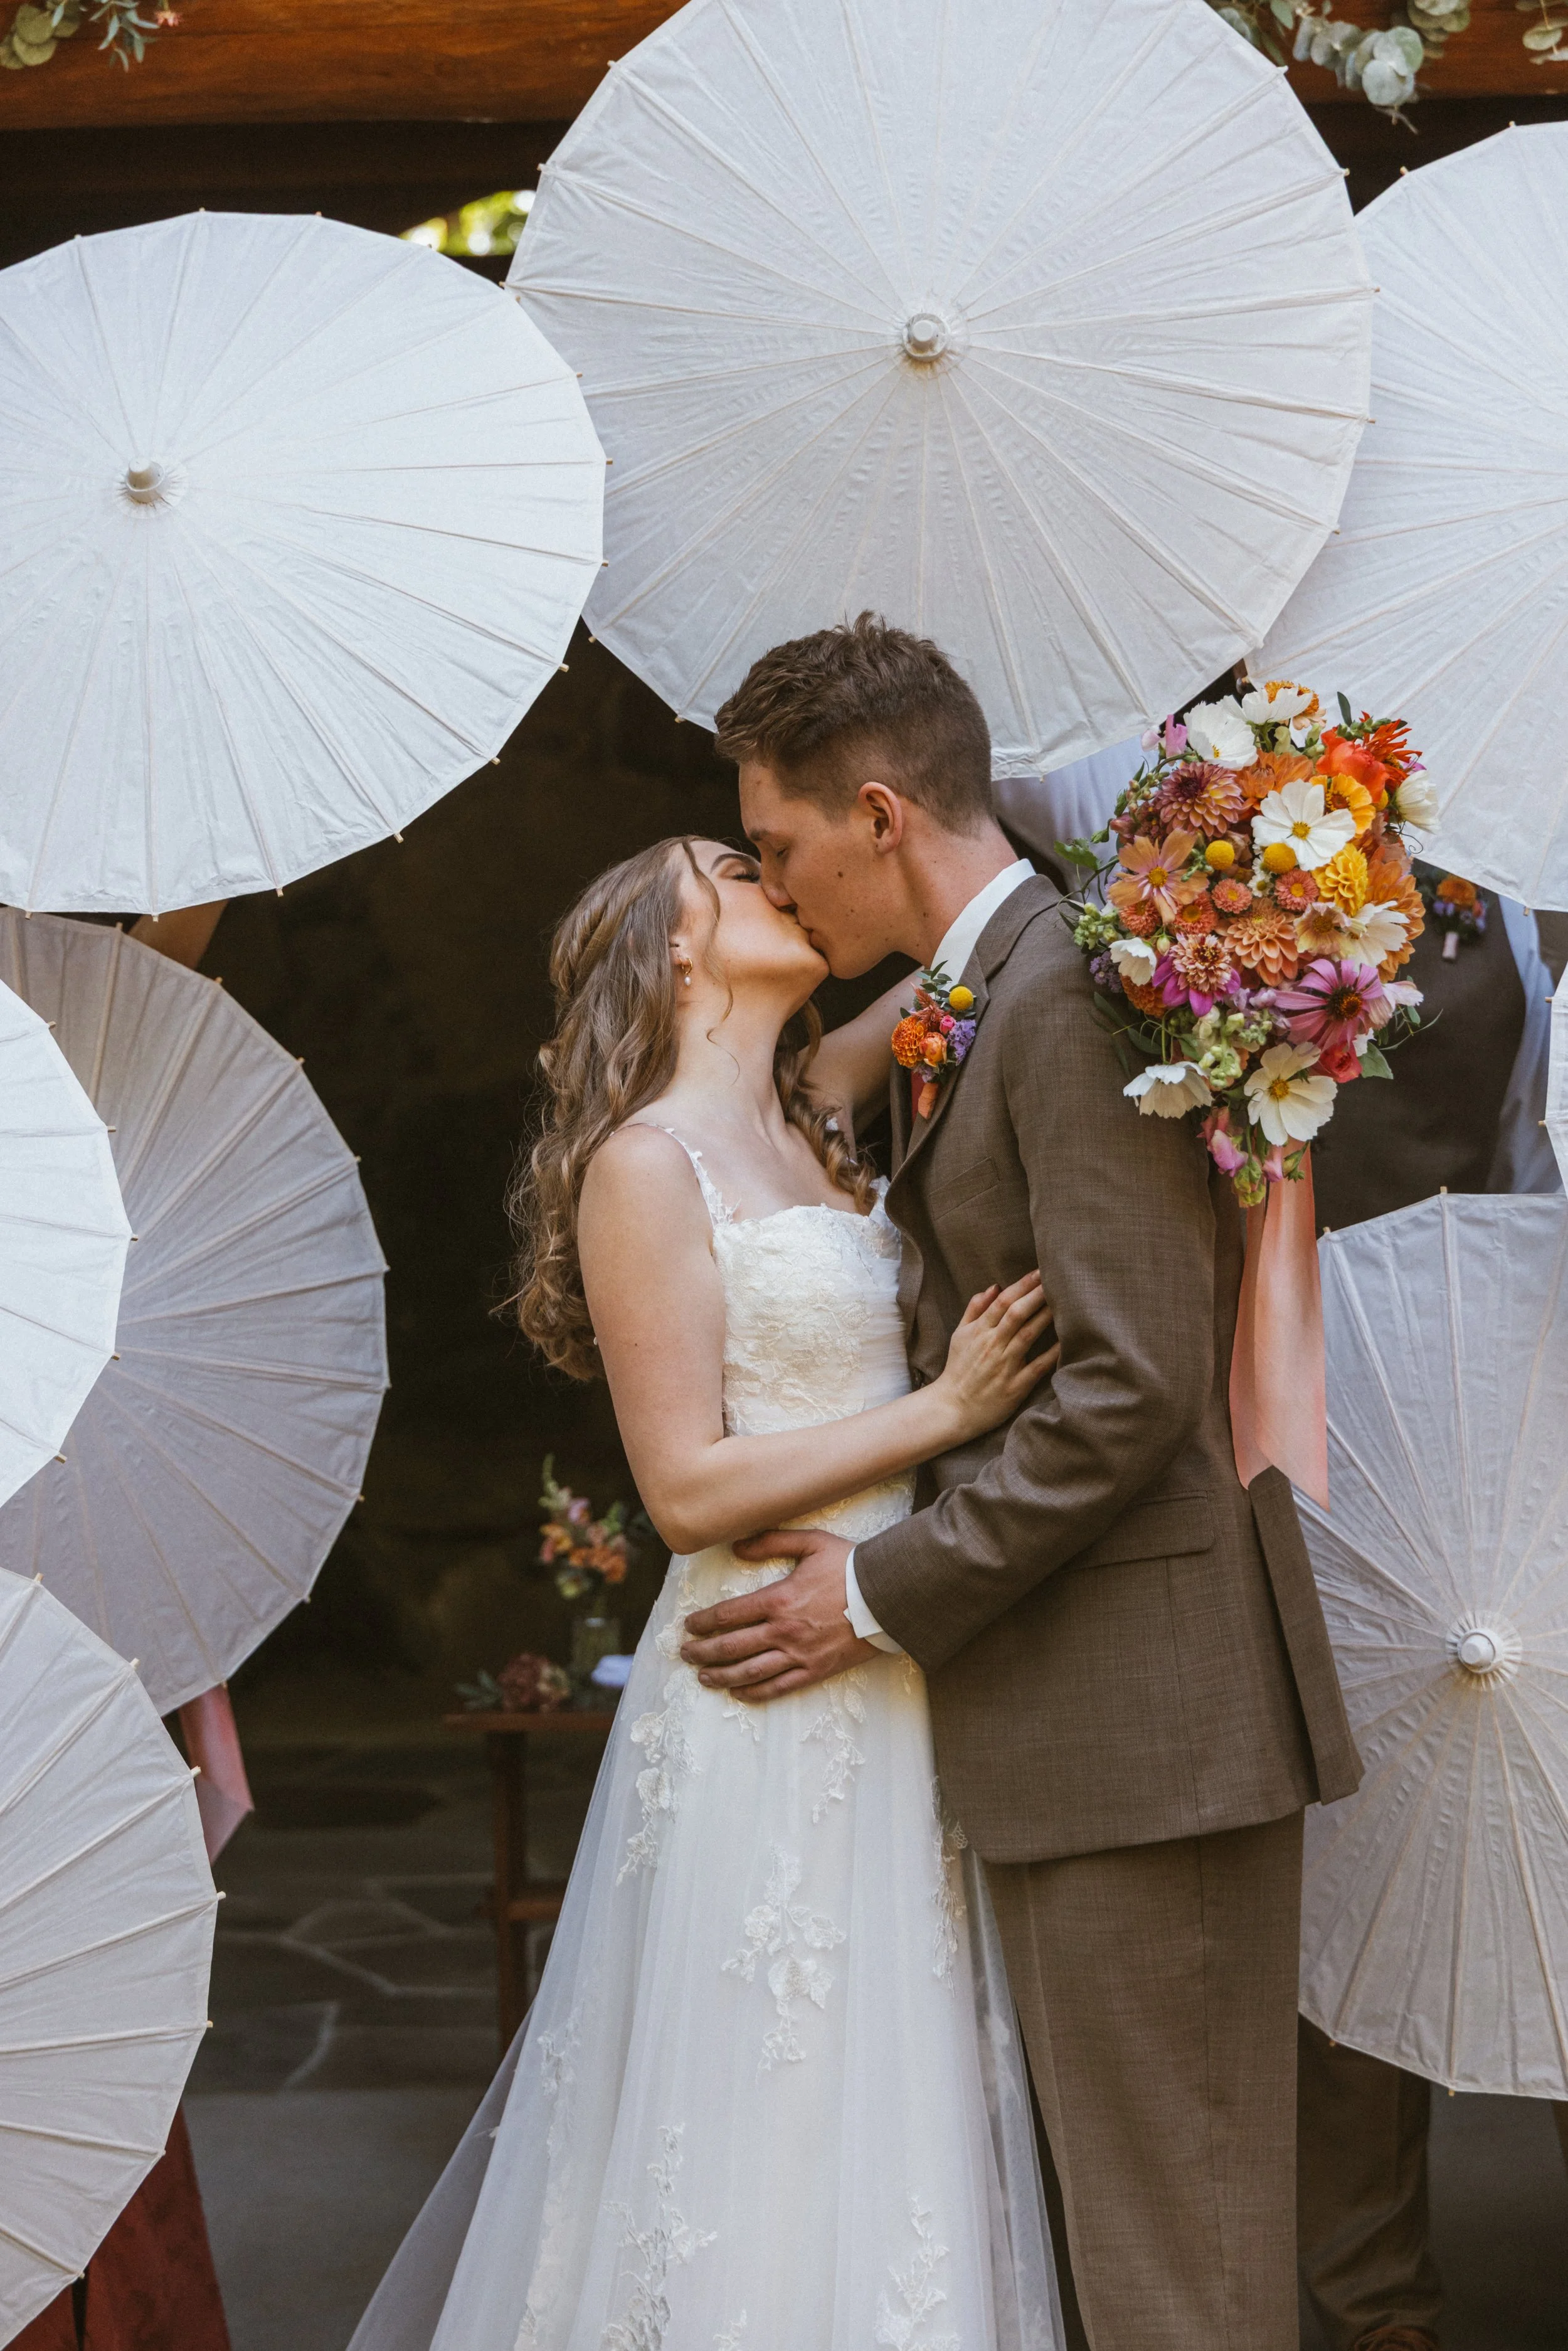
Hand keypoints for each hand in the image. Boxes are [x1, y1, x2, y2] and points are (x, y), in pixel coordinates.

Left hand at [679, 1530, 861, 1700]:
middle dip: (703, 1652)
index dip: (703, 1622)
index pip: (728, 1615)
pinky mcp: (815, 1670)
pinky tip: (739, 1693)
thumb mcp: (811, 1543)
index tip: (689, 1626)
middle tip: (685, 1654)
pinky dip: (755, 1692)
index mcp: (778, 1599)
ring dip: (721, 1675)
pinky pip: (779, 1687)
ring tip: (703, 1677)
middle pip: (731, 1647)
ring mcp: (799, 1654)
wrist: (888, 1596)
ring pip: (750, 1671)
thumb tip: (736, 1546)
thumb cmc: (851, 1567)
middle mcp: (783, 1631)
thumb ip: (772, 1542)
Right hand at [931, 1270, 1057, 1444]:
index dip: (1022, 1285)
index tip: (1039, 1272)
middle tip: (1057, 1279)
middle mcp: (992, 1345)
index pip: (1002, 1301)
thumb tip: (994, 1286)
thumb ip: (975, 1310)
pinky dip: (1052, 1353)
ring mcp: (1004, 1365)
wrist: (952, 1409)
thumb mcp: (959, 1335)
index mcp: (978, 1331)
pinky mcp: (1015, 1386)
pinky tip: (1067, 1341)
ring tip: (1064, 1302)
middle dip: (1037, 1294)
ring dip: (1046, 1316)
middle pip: (1017, 1313)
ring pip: (1028, 1334)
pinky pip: (1037, 1366)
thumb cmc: (958, 1370)